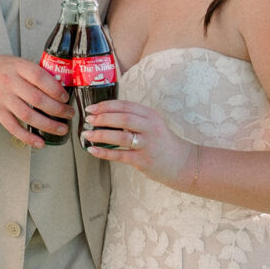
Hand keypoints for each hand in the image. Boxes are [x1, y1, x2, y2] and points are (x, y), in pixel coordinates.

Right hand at [0, 54, 71, 146]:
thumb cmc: (6, 70)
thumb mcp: (21, 63)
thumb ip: (38, 73)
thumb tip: (62, 86)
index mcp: (19, 67)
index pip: (39, 77)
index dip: (55, 89)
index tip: (65, 97)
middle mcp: (10, 83)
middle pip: (37, 99)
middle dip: (57, 109)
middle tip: (69, 114)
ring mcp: (4, 99)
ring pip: (28, 116)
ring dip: (48, 125)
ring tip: (62, 129)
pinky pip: (14, 128)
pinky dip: (28, 137)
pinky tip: (41, 142)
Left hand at [82, 99, 199, 189]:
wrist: (182, 163)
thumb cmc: (162, 142)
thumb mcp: (152, 124)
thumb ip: (134, 118)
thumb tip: (105, 115)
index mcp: (150, 115)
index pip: (125, 106)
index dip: (106, 106)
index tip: (91, 108)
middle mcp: (150, 128)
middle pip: (122, 119)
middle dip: (102, 118)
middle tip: (88, 120)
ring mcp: (148, 145)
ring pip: (120, 137)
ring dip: (100, 135)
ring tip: (87, 134)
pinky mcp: (144, 160)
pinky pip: (120, 155)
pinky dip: (104, 153)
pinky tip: (92, 150)